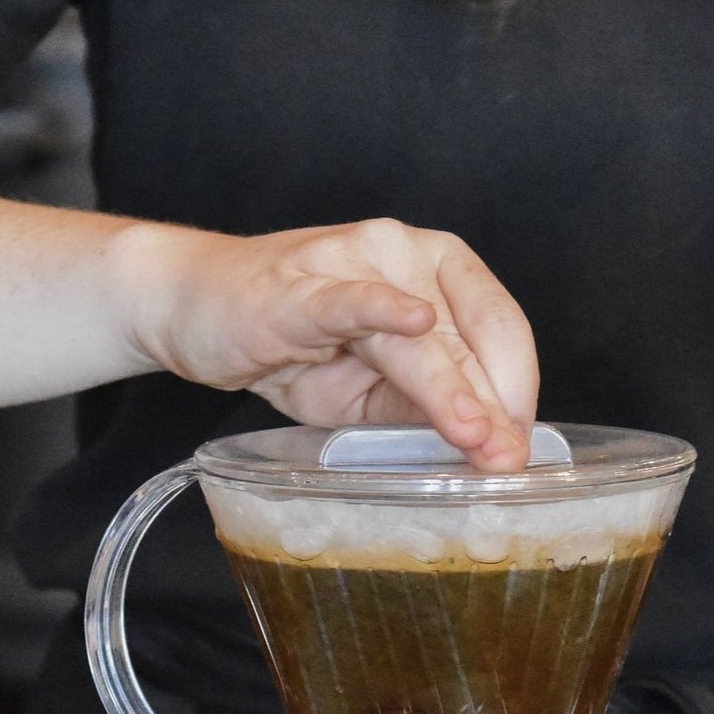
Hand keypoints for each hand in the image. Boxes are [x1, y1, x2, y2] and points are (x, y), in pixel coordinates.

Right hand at [129, 217, 538, 469]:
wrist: (194, 310)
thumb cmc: (295, 346)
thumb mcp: (375, 390)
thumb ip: (426, 408)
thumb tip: (487, 447)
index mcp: (442, 269)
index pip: (502, 330)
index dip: (518, 393)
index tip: (519, 446)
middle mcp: (407, 252)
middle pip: (468, 339)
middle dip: (492, 408)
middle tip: (506, 461)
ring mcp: (355, 259)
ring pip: (418, 338)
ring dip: (450, 390)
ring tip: (474, 436)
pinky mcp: (300, 286)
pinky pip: (350, 298)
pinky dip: (383, 309)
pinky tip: (413, 320)